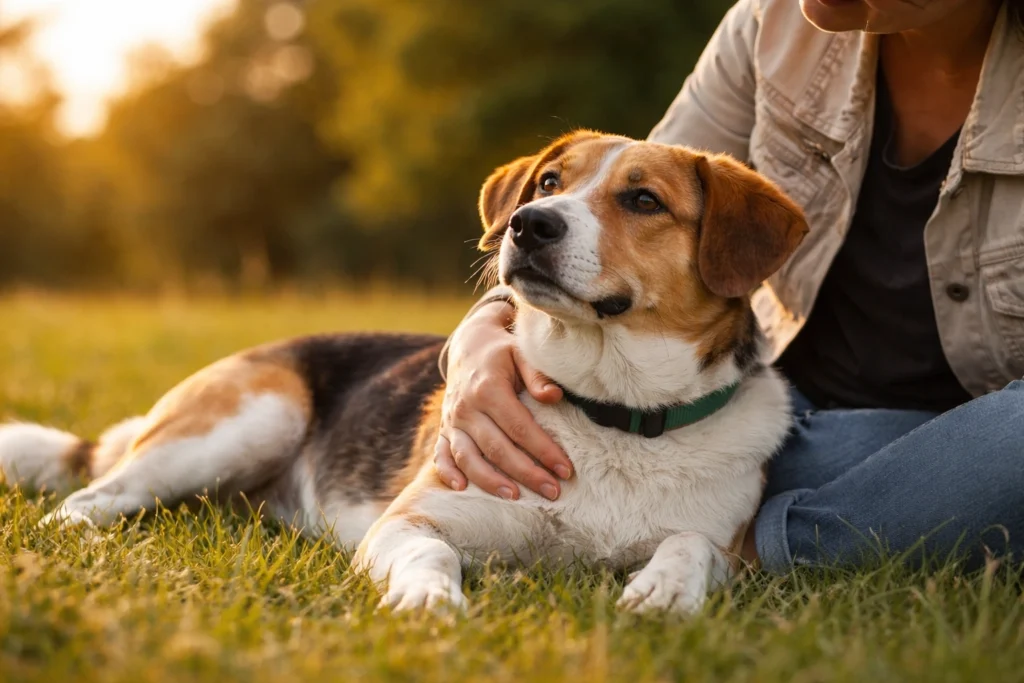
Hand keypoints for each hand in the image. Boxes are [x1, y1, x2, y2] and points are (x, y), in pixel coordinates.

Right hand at [434, 300, 571, 499]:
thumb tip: (554, 396)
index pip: (520, 427)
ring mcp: (452, 420)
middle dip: (527, 473)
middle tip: (553, 492)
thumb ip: (537, 375)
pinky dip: (448, 473)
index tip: (566, 469)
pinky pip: (441, 455)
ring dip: (490, 481)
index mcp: (488, 389)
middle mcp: (467, 408)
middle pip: (497, 448)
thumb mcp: (521, 353)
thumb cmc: (503, 352)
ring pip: (468, 457)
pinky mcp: (444, 429)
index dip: (544, 450)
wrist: (468, 344)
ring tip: (515, 497)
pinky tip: (461, 490)